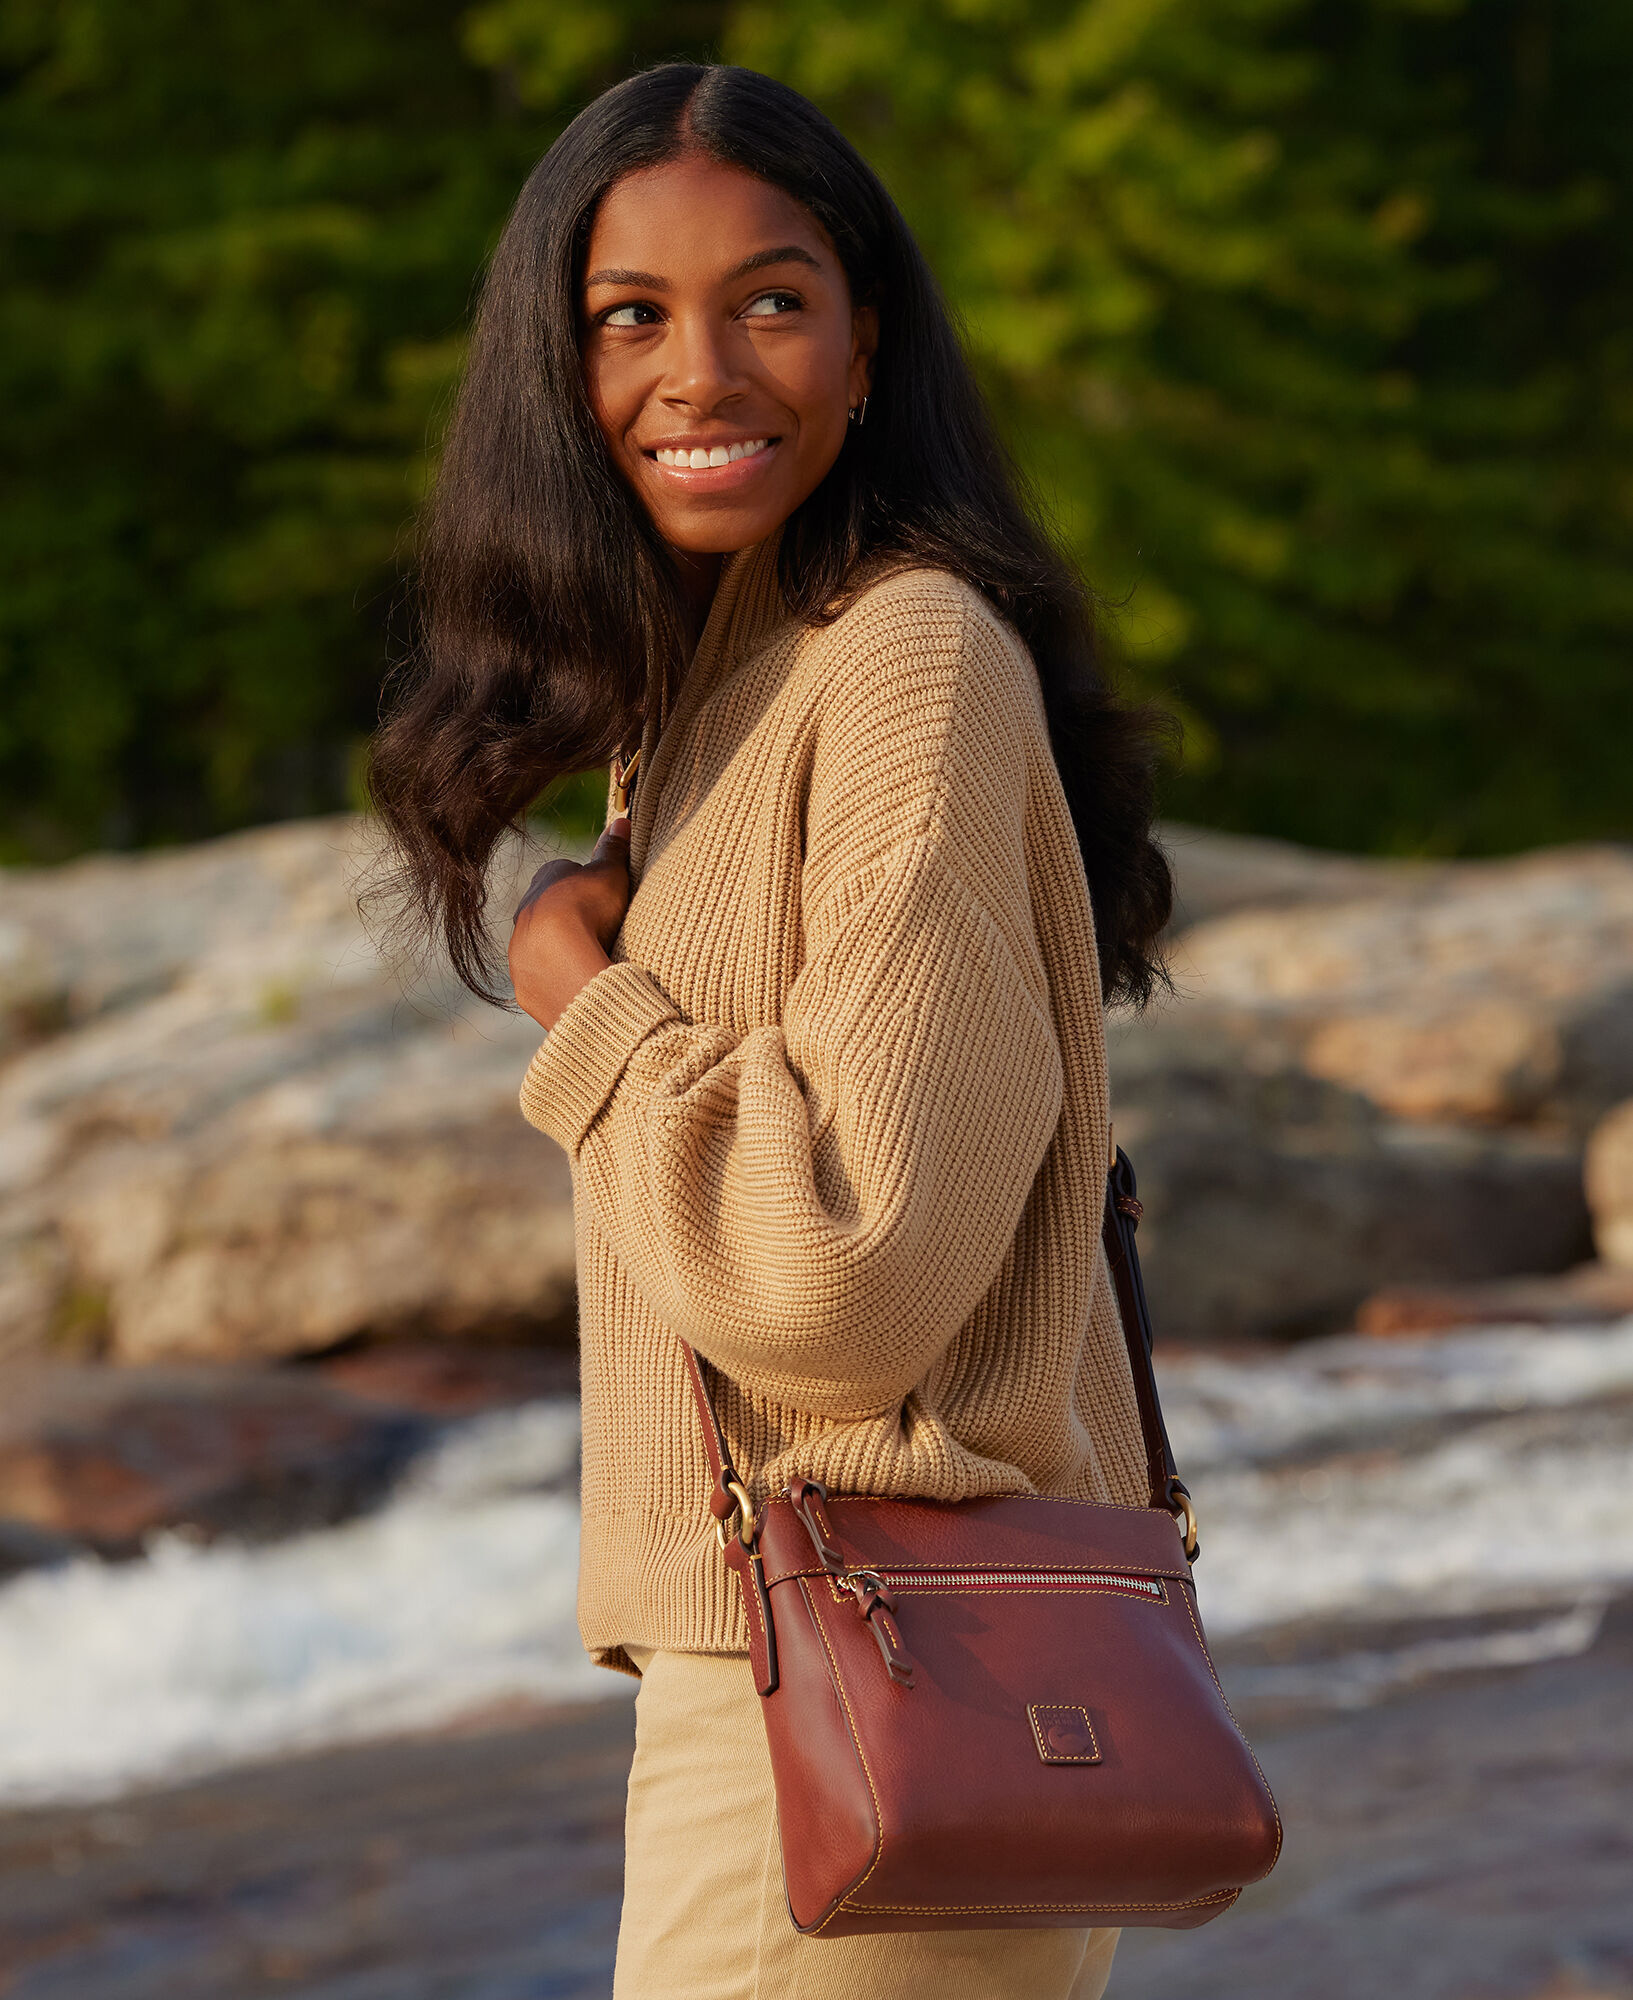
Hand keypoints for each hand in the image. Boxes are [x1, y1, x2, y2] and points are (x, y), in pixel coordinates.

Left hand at [509, 815, 633, 1029]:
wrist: (563, 965)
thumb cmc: (589, 910)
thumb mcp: (610, 874)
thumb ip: (613, 849)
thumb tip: (621, 820)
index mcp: (544, 880)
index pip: (562, 873)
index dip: (585, 882)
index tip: (604, 894)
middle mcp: (523, 913)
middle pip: (548, 910)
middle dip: (568, 917)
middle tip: (599, 929)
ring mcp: (520, 950)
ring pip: (539, 946)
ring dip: (560, 951)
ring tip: (591, 960)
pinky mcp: (523, 982)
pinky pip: (541, 979)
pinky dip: (558, 980)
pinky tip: (579, 983)